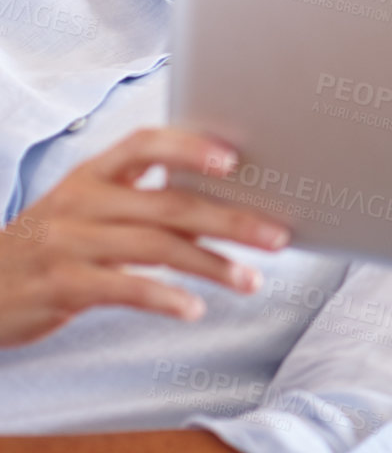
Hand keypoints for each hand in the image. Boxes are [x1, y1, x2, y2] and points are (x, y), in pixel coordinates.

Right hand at [0, 127, 290, 346]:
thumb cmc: (52, 245)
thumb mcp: (91, 211)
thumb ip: (146, 203)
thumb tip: (225, 209)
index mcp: (94, 174)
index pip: (145, 144)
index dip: (190, 148)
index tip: (234, 159)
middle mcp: (83, 201)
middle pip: (169, 203)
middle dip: (230, 219)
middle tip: (277, 235)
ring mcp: (70, 242)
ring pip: (156, 247)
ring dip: (212, 265)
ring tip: (251, 280)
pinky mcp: (62, 285)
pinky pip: (124, 288)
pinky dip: (165, 298)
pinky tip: (194, 308)